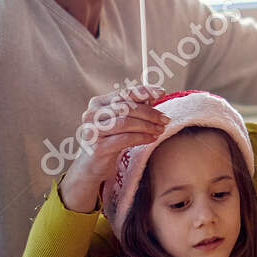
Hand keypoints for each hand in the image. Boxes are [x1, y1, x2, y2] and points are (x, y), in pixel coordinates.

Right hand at [58, 84, 170, 213]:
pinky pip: (125, 139)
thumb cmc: (109, 139)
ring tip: (160, 129)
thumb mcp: (120, 120)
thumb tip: (156, 94)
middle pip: (127, 108)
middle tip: (165, 119)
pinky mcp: (98, 147)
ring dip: (147, 126)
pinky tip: (152, 138)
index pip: (124, 93)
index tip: (162, 92)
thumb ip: (134, 106)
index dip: (145, 91)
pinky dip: (142, 137)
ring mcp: (93, 131)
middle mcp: (92, 114)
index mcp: (97, 103)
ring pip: (126, 123)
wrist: (92, 165)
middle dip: (150, 113)